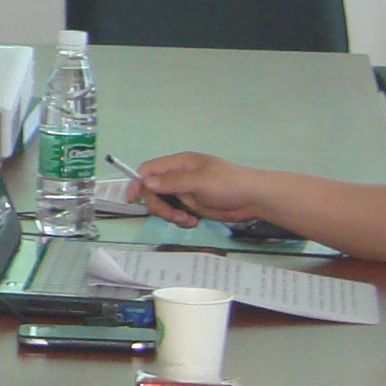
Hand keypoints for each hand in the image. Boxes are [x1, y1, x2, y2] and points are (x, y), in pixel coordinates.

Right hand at [129, 152, 262, 225]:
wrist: (253, 199)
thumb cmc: (228, 184)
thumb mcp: (199, 181)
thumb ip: (172, 182)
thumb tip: (146, 182)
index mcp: (180, 163)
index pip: (149, 170)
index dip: (138, 183)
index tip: (132, 200)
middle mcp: (179, 176)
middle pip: (154, 191)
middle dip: (159, 206)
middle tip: (173, 216)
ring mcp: (186, 191)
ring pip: (164, 204)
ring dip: (170, 215)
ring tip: (186, 220)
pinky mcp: (193, 205)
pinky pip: (176, 213)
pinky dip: (180, 220)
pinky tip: (193, 222)